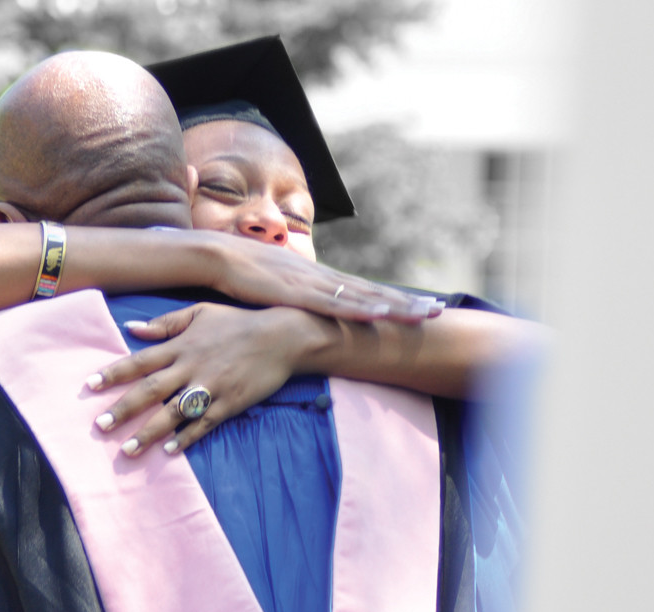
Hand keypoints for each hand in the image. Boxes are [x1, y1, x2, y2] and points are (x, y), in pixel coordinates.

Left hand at [88, 303, 333, 455]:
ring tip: (127, 450)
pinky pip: (204, 425)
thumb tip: (131, 327)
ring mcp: (211, 387)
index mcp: (181, 345)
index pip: (140, 360)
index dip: (114, 373)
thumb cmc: (238, 323)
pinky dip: (186, 438)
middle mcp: (191, 367)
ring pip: (174, 413)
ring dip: (149, 432)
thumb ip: (165, 324)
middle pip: (151, 390)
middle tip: (100, 425)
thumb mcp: (200, 313)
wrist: (282, 337)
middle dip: (124, 409)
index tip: (91, 385)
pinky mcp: (229, 404)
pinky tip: (169, 451)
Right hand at [212, 235, 442, 323]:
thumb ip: (287, 293)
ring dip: (395, 307)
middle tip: (438, 310)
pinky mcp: (295, 292)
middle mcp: (320, 276)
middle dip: (406, 302)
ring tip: (425, 315)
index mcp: (315, 276)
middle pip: (371, 291)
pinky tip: (381, 315)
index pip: (361, 288)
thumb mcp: (270, 285)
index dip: (390, 298)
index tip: (417, 304)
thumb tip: (296, 306)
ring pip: (361, 297)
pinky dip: (359, 309)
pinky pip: (333, 304)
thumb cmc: (237, 271)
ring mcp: (310, 282)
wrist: (215, 254)